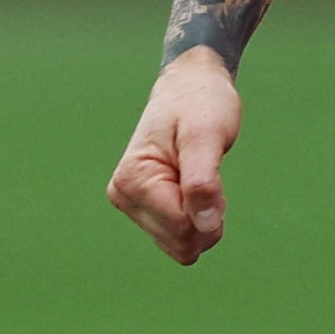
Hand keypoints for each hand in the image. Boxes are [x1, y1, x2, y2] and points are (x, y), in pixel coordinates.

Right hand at [111, 48, 244, 261]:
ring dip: (203, 219)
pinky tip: (194, 189)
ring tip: (200, 178)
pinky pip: (180, 238)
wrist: (190, 87)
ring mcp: (132, 205)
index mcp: (132, 180)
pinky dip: (197, 220)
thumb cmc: (199, 104)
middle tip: (208, 174)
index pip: (181, 227)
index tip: (210, 171)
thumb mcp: (206, 136)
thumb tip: (205, 227)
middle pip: (180, 243)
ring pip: (181, 246)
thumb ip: (204, 182)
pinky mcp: (145, 209)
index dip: (209, 208)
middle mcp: (124, 196)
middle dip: (206, 218)